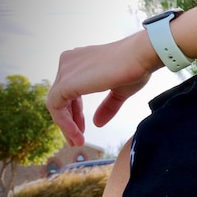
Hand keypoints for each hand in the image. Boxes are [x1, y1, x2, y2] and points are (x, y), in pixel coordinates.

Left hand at [46, 32, 160, 145]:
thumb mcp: (119, 91)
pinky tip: (76, 134)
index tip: (83, 129)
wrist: (141, 56)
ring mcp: (65, 70)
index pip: (69, 91)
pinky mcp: (66, 82)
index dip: (75, 113)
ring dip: (66, 125)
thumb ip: (107, 106)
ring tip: (77, 141)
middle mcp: (68, 63)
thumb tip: (97, 123)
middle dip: (69, 121)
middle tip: (77, 139)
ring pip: (55, 103)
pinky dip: (64, 123)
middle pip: (61, 98)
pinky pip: (55, 106)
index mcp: (79, 61)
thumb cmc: (136, 68)